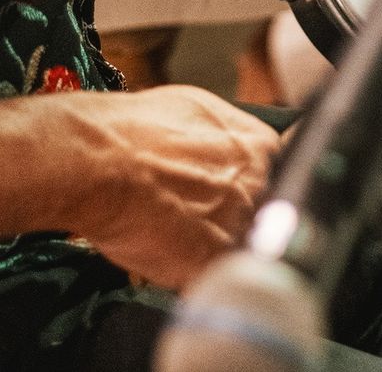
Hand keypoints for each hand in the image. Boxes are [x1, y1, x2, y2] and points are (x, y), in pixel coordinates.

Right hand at [74, 85, 278, 290]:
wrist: (101, 162)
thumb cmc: (136, 130)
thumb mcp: (195, 107)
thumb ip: (226, 132)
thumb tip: (230, 141)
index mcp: (260, 146)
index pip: (280, 172)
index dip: (254, 184)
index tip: (237, 190)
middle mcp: (259, 186)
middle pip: (262, 210)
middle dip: (236, 214)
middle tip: (199, 209)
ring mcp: (239, 228)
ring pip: (238, 245)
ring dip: (215, 243)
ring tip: (177, 230)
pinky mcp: (213, 265)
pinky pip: (211, 276)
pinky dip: (192, 271)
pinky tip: (168, 251)